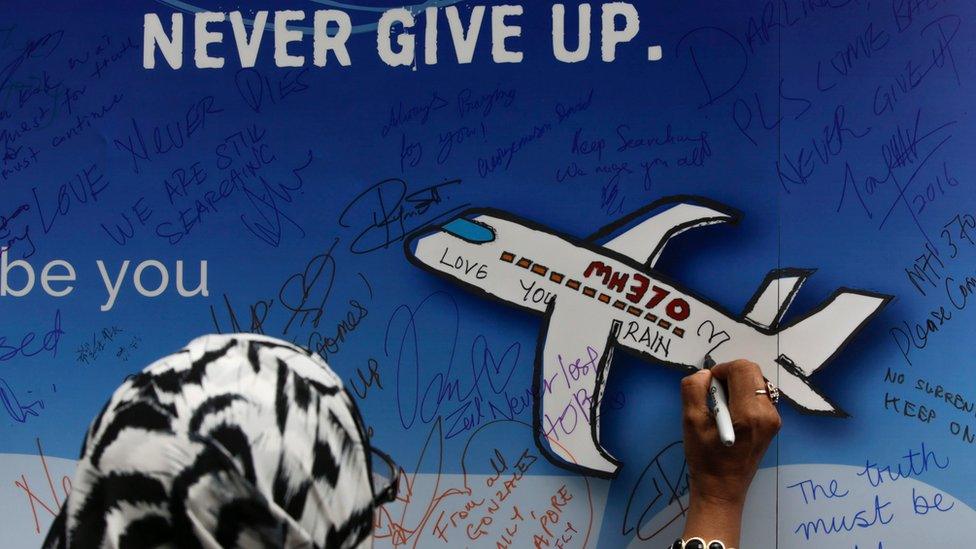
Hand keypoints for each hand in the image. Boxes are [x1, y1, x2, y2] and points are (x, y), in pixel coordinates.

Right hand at [679, 359, 781, 544]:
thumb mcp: (691, 422)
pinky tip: (731, 416)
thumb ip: (694, 390)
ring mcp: (774, 420)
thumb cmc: (705, 459)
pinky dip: (743, 397)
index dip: (722, 369)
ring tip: (721, 408)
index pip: (743, 368)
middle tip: (713, 396)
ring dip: (736, 387)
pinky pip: (758, 397)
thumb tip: (705, 374)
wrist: (722, 490)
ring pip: (756, 384)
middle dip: (729, 376)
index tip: (708, 386)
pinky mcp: (772, 425)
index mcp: (749, 413)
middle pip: (752, 373)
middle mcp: (768, 413)